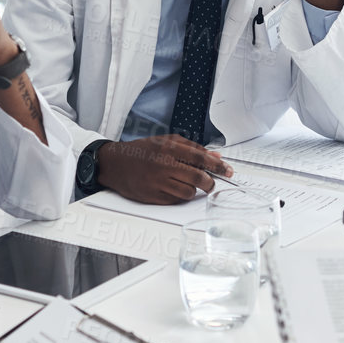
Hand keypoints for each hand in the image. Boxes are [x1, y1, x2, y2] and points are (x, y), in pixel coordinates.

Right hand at [97, 135, 233, 203]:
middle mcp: (163, 165)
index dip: (218, 166)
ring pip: (189, 192)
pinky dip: (180, 196)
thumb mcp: (166, 141)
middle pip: (198, 178)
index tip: (228, 171)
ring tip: (190, 184)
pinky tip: (174, 188)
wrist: (114, 163)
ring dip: (194, 190)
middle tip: (212, 183)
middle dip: (210, 183)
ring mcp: (157, 182)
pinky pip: (175, 200)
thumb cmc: (142, 151)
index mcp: (168, 148)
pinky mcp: (152, 196)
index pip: (201, 158)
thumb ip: (192, 147)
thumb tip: (216, 156)